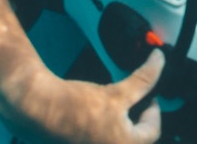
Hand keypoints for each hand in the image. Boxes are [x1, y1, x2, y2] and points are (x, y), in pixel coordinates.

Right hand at [0, 52, 164, 143]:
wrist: (37, 109)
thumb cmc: (76, 106)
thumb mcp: (117, 92)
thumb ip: (144, 80)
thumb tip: (160, 60)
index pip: (152, 132)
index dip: (153, 110)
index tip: (149, 97)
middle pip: (136, 139)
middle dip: (136, 119)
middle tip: (134, 102)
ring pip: (117, 139)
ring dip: (121, 125)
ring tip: (114, 108)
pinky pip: (100, 140)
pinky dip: (104, 130)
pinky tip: (97, 115)